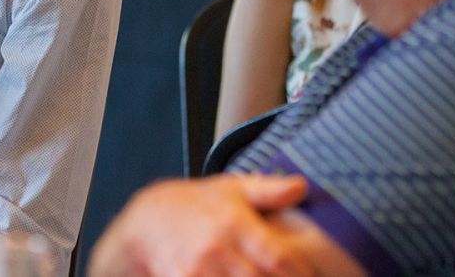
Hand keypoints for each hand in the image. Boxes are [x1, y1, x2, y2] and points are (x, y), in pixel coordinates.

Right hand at [89, 174, 311, 276]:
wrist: (143, 223)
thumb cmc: (195, 206)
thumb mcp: (230, 190)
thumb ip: (268, 190)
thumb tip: (302, 186)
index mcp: (236, 224)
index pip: (282, 260)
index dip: (303, 275)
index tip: (311, 276)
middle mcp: (217, 249)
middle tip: (282, 275)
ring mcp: (197, 271)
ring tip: (255, 272)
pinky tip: (231, 276)